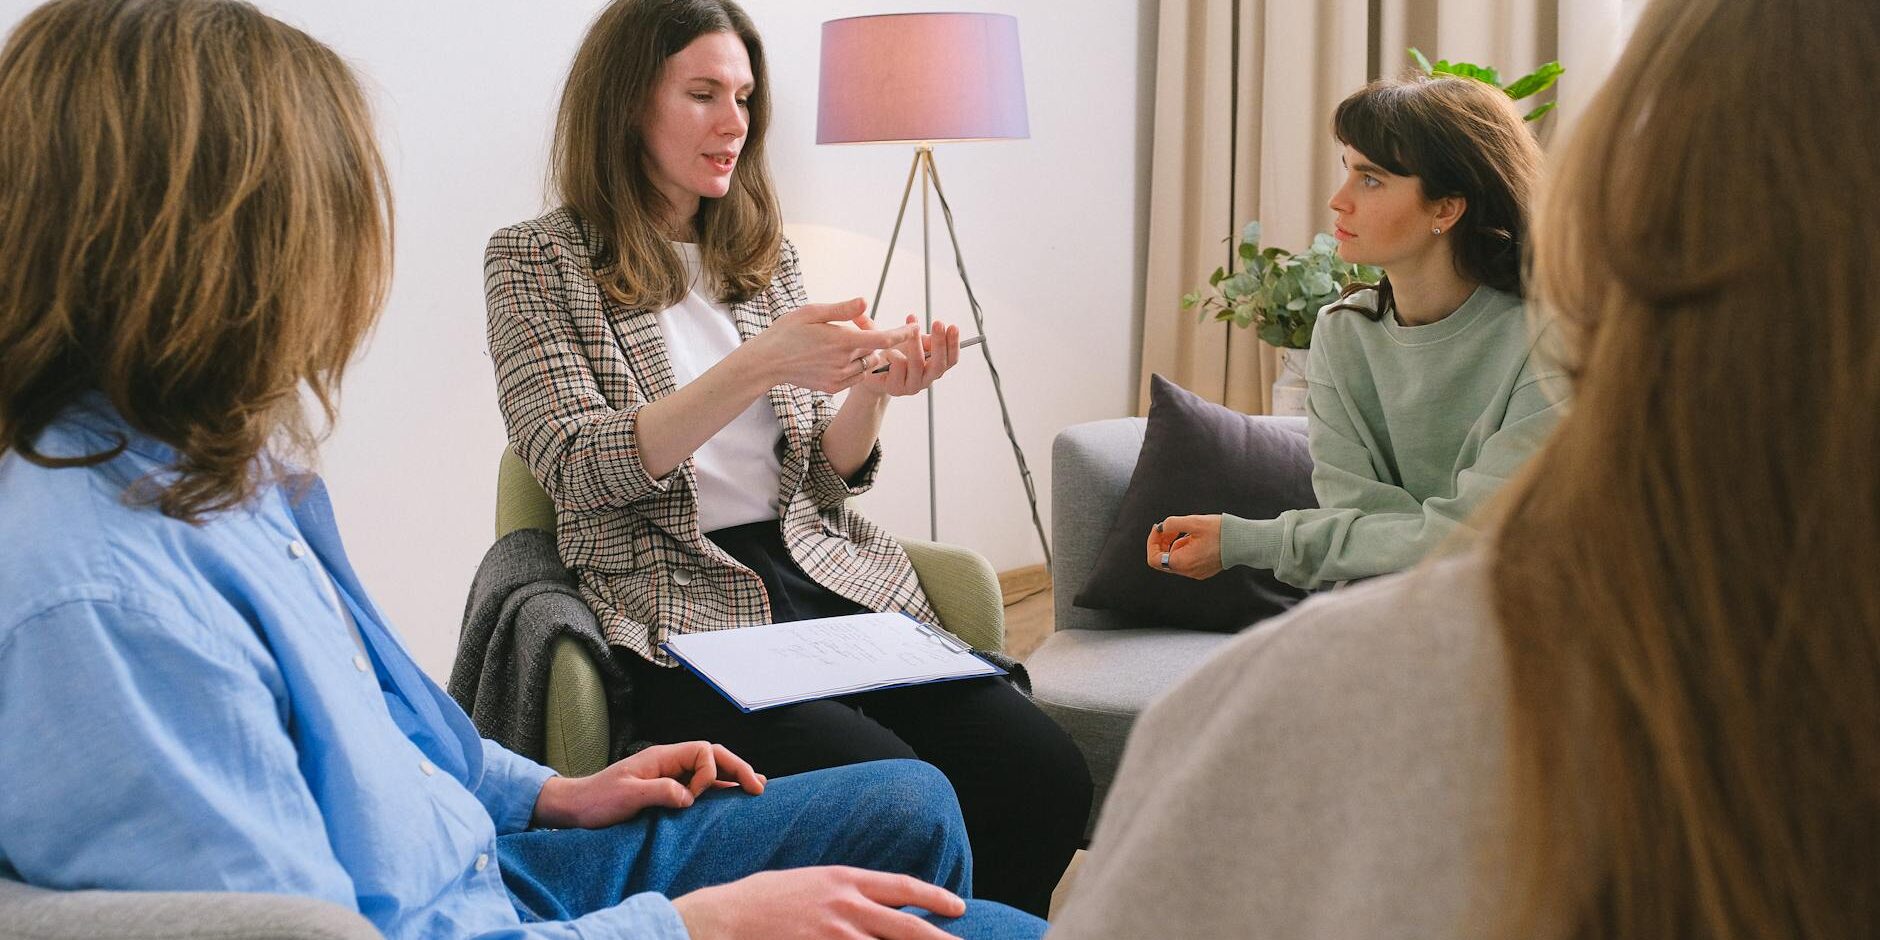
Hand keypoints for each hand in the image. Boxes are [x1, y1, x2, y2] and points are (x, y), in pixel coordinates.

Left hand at [531, 741, 765, 828]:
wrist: (577, 807)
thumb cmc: (598, 800)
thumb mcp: (627, 796)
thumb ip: (660, 791)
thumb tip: (690, 796)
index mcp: (662, 756)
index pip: (702, 751)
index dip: (709, 771)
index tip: (695, 796)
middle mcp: (670, 762)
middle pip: (713, 756)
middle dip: (737, 768)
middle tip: (758, 787)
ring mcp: (670, 775)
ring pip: (710, 770)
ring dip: (733, 777)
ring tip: (757, 788)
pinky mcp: (668, 790)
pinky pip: (701, 786)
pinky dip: (720, 790)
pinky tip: (734, 796)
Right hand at [673, 866, 964, 939]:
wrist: (723, 919)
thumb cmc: (762, 900)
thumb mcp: (808, 883)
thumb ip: (845, 893)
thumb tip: (876, 903)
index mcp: (844, 880)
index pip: (903, 888)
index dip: (935, 897)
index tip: (959, 909)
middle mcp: (846, 907)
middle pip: (908, 927)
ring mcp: (835, 936)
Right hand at [748, 299, 918, 393]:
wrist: (767, 363)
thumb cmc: (787, 332)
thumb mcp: (812, 312)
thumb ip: (842, 309)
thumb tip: (866, 301)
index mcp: (842, 341)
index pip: (882, 338)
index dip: (902, 334)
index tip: (916, 328)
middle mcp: (844, 363)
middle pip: (875, 351)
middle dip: (874, 341)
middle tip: (854, 331)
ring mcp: (839, 378)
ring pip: (867, 366)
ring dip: (864, 355)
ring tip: (842, 344)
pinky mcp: (833, 389)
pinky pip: (854, 377)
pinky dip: (853, 368)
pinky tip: (833, 359)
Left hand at [852, 315, 959, 398]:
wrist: (872, 371)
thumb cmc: (895, 354)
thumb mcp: (912, 342)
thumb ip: (925, 338)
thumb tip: (938, 329)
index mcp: (934, 369)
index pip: (951, 360)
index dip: (954, 344)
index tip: (953, 326)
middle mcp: (926, 380)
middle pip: (939, 365)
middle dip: (940, 342)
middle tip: (938, 323)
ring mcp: (911, 386)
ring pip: (917, 364)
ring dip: (915, 343)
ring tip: (911, 329)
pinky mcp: (895, 388)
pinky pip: (898, 365)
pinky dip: (894, 353)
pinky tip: (887, 352)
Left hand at [1146, 514, 1223, 579]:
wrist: (1244, 541)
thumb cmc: (1221, 532)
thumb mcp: (1193, 522)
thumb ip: (1172, 523)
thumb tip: (1162, 527)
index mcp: (1182, 562)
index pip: (1154, 559)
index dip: (1152, 542)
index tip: (1159, 528)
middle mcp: (1188, 571)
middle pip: (1164, 559)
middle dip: (1163, 541)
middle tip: (1171, 527)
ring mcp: (1196, 572)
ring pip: (1176, 559)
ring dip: (1175, 543)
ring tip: (1188, 531)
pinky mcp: (1203, 570)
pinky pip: (1187, 560)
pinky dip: (1185, 548)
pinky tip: (1195, 538)